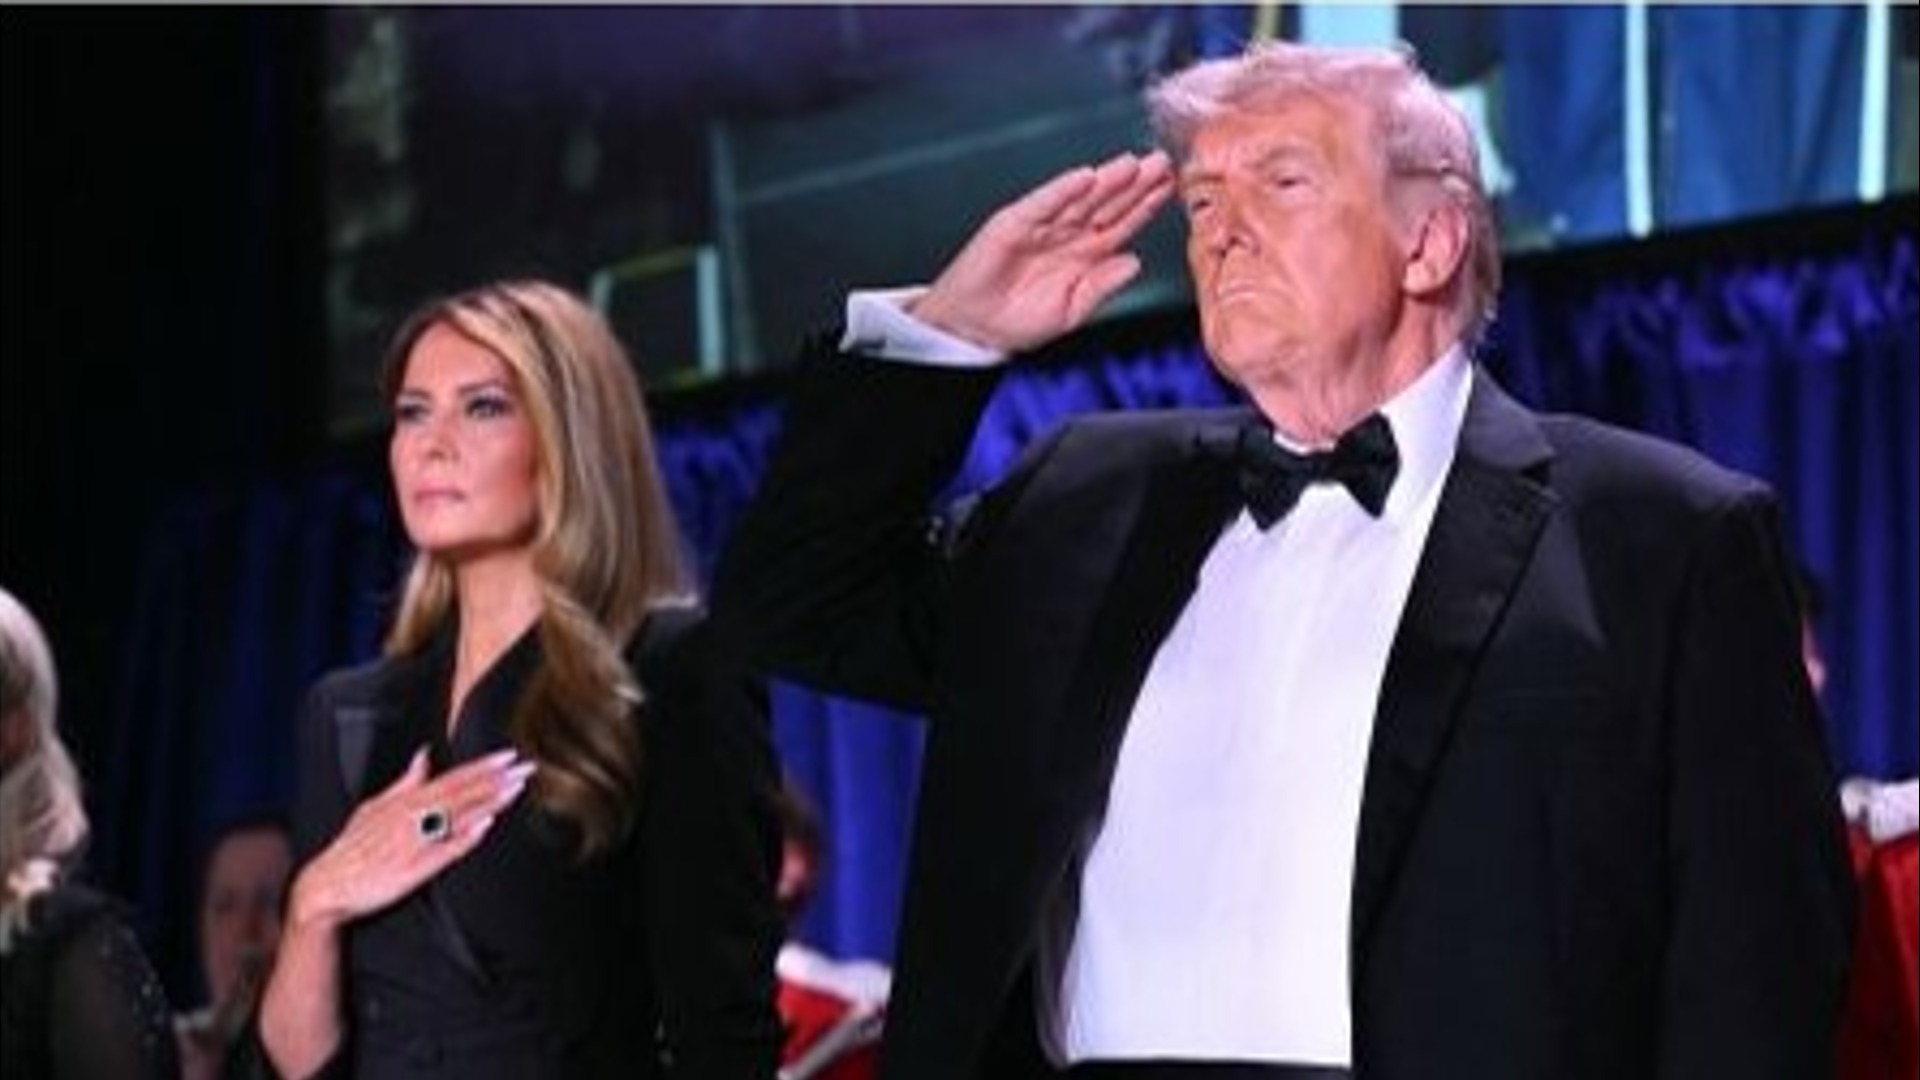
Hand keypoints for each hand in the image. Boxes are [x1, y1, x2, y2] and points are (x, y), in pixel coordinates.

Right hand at [287, 748, 534, 930]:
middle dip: (496, 779)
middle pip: (461, 793)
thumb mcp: (374, 807)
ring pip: (458, 816)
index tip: (509, 755)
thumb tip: (423, 755)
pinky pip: (444, 851)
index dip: (482, 766)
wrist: (326, 886)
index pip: (452, 778)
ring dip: (489, 801)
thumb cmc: (352, 848)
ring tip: (515, 789)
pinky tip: (485, 827)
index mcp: (406, 802)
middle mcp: (412, 817)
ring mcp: (414, 842)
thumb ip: (404, 782)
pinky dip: (464, 837)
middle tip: (526, 767)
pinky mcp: (413, 870)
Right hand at [912, 150, 1174, 353]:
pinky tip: (1085, 178)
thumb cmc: (1019, 322)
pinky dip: (1062, 190)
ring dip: (1105, 181)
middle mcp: (1067, 234)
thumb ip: (1102, 286)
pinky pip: (1042, 204)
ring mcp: (1041, 226)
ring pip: (1079, 199)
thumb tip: (1134, 263)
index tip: (1170, 188)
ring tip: (1131, 165)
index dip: (1146, 206)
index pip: (1122, 223)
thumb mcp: (1071, 311)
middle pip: (1107, 204)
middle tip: (1161, 163)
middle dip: (1133, 184)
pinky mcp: (1012, 223)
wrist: (974, 331)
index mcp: (1086, 254)